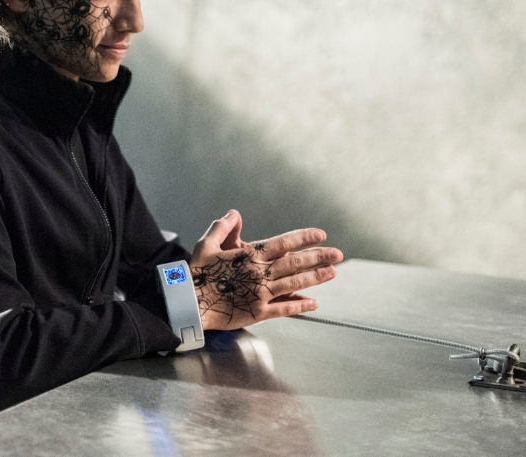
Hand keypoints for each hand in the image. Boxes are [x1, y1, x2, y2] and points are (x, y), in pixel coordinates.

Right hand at [189, 210, 342, 330]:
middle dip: (319, 257)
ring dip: (315, 278)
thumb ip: (223, 227)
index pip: (284, 243)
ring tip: (332, 272)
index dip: (304, 237)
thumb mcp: (207, 244)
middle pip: (296, 263)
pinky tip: (314, 303)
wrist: (188, 303)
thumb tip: (235, 213)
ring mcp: (261, 294)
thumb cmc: (197, 273)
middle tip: (337, 254)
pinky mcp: (258, 312)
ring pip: (294, 284)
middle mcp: (259, 273)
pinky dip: (300, 305)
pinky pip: (284, 308)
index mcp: (250, 255)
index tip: (320, 234)